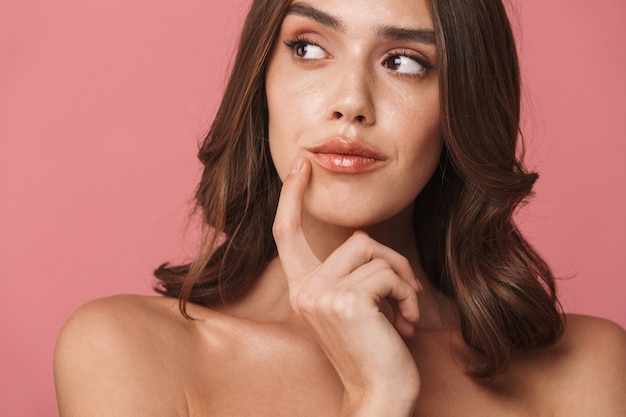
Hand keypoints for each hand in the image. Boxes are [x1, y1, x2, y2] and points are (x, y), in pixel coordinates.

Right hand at [273, 157, 421, 415]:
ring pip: (376, 255)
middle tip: (408, 297)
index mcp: (303, 289)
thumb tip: (366, 244)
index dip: (292, 197)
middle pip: (356, 240)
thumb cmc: (373, 352)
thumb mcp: (353, 308)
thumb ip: (348, 276)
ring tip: (406, 315)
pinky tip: (405, 325)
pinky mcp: (345, 301)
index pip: (287, 234)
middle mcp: (304, 289)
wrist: (379, 396)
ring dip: (403, 283)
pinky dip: (407, 296)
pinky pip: (389, 274)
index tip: (301, 167)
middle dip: (393, 263)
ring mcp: (320, 294)